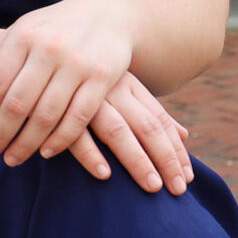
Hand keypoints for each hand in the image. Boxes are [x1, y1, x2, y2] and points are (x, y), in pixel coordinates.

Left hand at [0, 0, 136, 167]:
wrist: (108, 12)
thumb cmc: (53, 28)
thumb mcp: (19, 35)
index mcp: (23, 36)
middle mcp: (49, 48)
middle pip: (18, 103)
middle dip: (1, 134)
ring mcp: (77, 63)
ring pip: (46, 115)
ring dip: (27, 143)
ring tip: (13, 158)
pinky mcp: (102, 76)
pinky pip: (77, 117)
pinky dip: (60, 139)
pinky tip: (46, 152)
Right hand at [59, 73, 193, 195]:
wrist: (50, 47)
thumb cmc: (91, 78)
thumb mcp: (123, 88)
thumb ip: (150, 112)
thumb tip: (184, 135)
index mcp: (130, 85)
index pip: (160, 120)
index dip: (176, 150)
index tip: (187, 177)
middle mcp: (113, 90)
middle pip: (147, 127)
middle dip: (165, 159)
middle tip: (178, 190)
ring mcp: (88, 98)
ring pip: (118, 131)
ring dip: (137, 160)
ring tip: (152, 187)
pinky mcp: (60, 107)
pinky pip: (77, 134)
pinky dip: (91, 154)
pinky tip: (104, 175)